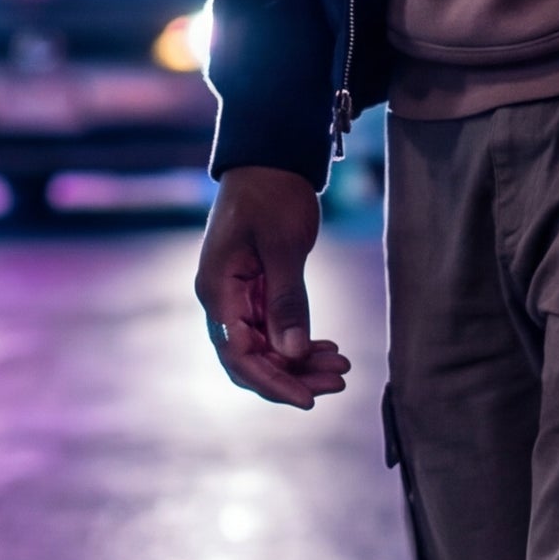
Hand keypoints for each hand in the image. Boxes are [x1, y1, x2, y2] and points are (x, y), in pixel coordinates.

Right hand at [194, 168, 351, 408]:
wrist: (269, 160)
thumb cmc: (272, 194)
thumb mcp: (284, 246)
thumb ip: (287, 300)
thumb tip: (291, 353)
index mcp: (217, 289)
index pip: (239, 354)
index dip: (272, 382)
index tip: (309, 399)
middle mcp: (221, 299)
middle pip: (251, 359)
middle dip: (293, 376)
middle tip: (339, 380)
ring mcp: (236, 296)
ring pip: (264, 348)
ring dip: (300, 362)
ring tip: (341, 366)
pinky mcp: (254, 291)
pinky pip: (272, 330)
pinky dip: (298, 342)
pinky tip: (327, 347)